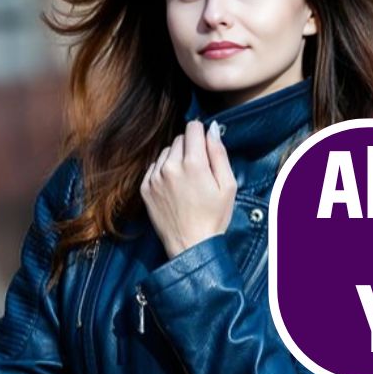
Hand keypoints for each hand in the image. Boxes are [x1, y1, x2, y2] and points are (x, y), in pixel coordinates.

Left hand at [141, 120, 236, 258]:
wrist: (190, 246)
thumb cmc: (214, 218)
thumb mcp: (227, 185)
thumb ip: (219, 153)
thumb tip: (212, 128)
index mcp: (193, 163)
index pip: (193, 128)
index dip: (202, 133)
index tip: (205, 146)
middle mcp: (170, 166)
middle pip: (180, 139)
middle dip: (190, 147)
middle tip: (200, 169)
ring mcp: (154, 177)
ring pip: (166, 152)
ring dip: (176, 159)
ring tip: (187, 181)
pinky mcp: (145, 188)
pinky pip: (154, 167)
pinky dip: (164, 171)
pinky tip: (174, 188)